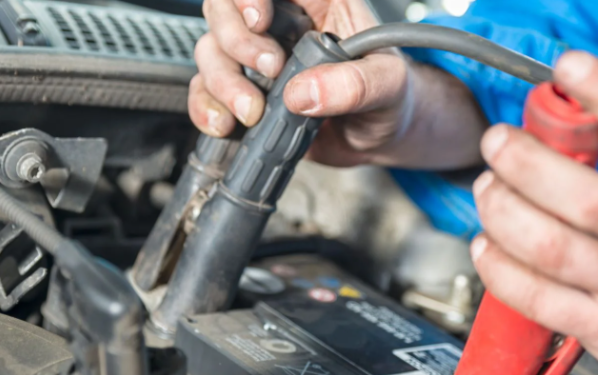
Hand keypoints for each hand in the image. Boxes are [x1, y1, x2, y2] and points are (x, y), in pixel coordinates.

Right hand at [190, 0, 486, 167]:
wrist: (383, 138)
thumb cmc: (393, 97)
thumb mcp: (389, 85)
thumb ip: (356, 85)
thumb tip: (304, 93)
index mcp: (315, 1)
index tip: (259, 20)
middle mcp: (281, 23)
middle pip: (224, 8)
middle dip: (235, 41)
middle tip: (270, 71)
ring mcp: (258, 58)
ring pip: (210, 51)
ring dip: (222, 83)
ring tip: (253, 111)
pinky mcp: (246, 93)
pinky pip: (205, 91)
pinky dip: (206, 108)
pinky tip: (226, 124)